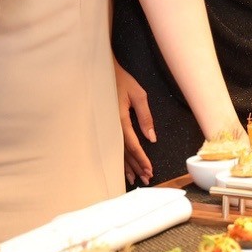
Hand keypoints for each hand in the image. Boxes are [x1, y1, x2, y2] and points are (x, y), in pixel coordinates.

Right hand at [115, 63, 155, 185]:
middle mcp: (112, 128)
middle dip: (136, 167)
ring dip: (127, 166)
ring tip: (135, 178)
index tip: (149, 169)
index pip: (132, 145)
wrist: (100, 73)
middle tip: (146, 178)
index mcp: (120, 120)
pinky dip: (119, 158)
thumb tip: (152, 138)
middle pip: (124, 153)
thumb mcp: (138, 95)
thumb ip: (145, 117)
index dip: (141, 159)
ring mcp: (106, 128)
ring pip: (117, 152)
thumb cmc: (121, 81)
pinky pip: (112, 146)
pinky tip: (123, 167)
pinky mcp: (105, 127)